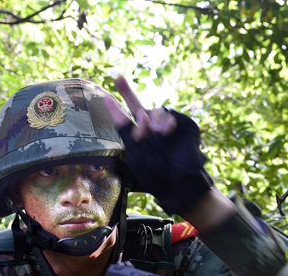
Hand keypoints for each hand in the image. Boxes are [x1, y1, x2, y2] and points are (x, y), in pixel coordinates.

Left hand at [104, 76, 213, 215]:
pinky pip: (170, 117)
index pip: (124, 121)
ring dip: (152, 119)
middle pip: (137, 106)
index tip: (106, 99)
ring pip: (155, 111)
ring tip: (153, 131)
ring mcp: (165, 127)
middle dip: (127, 92)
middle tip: (118, 79)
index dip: (115, 110)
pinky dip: (166, 122)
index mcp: (137, 139)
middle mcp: (150, 130)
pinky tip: (165, 132)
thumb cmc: (157, 176)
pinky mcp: (180, 127)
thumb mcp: (137, 156)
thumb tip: (124, 117)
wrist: (181, 183)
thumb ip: (130, 134)